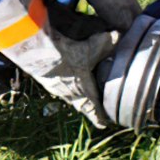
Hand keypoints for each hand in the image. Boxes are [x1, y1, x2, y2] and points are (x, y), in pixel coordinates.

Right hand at [0, 0, 116, 127]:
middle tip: (96, 114)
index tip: (105, 124)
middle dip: (89, 110)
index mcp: (84, 90)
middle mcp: (71, 94)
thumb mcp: (92, 46)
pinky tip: (65, 81)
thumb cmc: (68, 55)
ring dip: (76, 99)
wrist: (40, 52)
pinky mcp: (47, 80)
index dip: (100, 117)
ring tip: (81, 98)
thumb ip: (107, 42)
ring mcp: (57, 88)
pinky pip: (59, 88)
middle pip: (82, 106)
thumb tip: (119, 35)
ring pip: (69, 97)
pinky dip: (65, 87)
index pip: (94, 109)